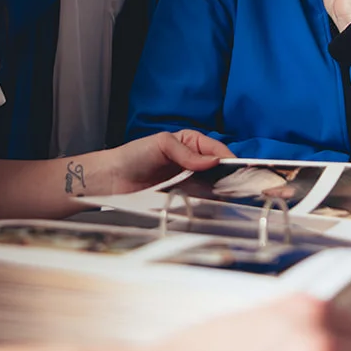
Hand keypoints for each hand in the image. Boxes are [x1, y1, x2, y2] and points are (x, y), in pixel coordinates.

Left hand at [101, 130, 232, 195]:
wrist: (112, 179)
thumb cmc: (134, 155)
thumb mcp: (162, 144)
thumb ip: (188, 153)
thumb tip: (213, 161)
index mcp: (191, 143)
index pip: (217, 150)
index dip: (228, 159)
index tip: (238, 169)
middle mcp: (193, 163)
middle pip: (218, 170)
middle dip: (226, 176)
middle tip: (234, 186)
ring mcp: (188, 182)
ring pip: (211, 187)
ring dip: (216, 192)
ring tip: (223, 197)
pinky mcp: (181, 199)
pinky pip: (198, 201)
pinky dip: (204, 204)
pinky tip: (208, 207)